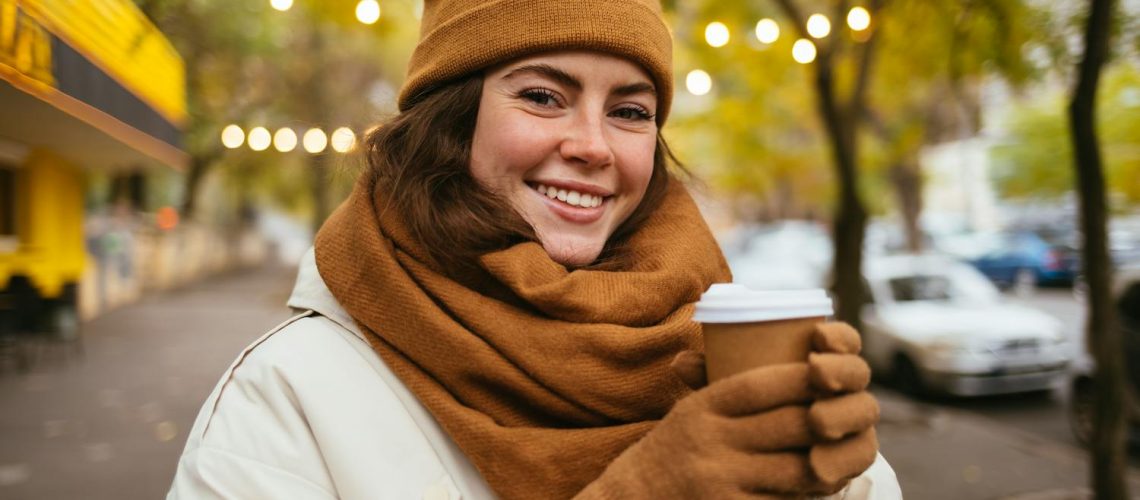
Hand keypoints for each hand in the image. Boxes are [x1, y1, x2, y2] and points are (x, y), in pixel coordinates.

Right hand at [577, 327, 876, 498]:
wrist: (632, 499)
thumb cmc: (674, 447)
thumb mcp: (690, 408)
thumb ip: (725, 381)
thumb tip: (776, 350)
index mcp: (701, 408)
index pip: (758, 385)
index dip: (800, 377)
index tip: (826, 369)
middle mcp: (711, 443)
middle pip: (789, 425)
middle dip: (829, 415)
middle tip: (850, 408)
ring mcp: (722, 482)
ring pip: (798, 468)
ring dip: (832, 456)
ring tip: (848, 445)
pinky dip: (813, 491)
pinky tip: (828, 480)